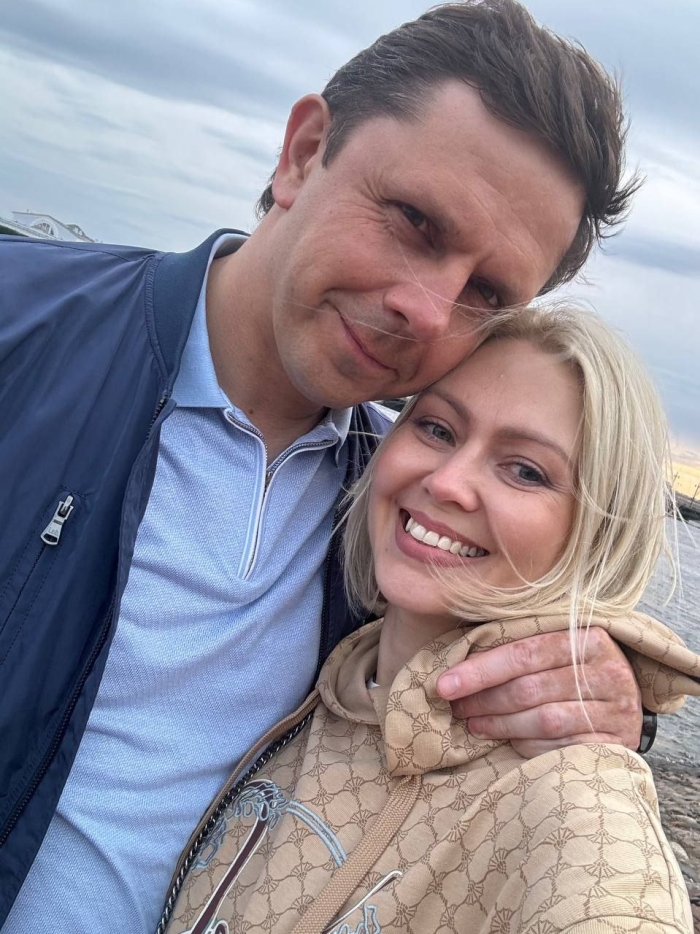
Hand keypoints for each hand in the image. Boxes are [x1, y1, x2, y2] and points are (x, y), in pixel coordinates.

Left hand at [436, 628, 642, 757]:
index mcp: (588, 637)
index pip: (524, 652)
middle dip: (484, 699)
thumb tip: (457, 660)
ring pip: (543, 720)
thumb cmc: (576, 669)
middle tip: (455, 707)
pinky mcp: (616, 743)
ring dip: (500, 725)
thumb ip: (520, 647)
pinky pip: (560, 748)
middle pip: (530, 688)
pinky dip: (528, 746)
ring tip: (474, 724)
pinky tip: (508, 742)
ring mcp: (616, 710)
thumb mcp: (557, 647)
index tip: (444, 684)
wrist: (627, 702)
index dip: (481, 670)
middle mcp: (608, 671)